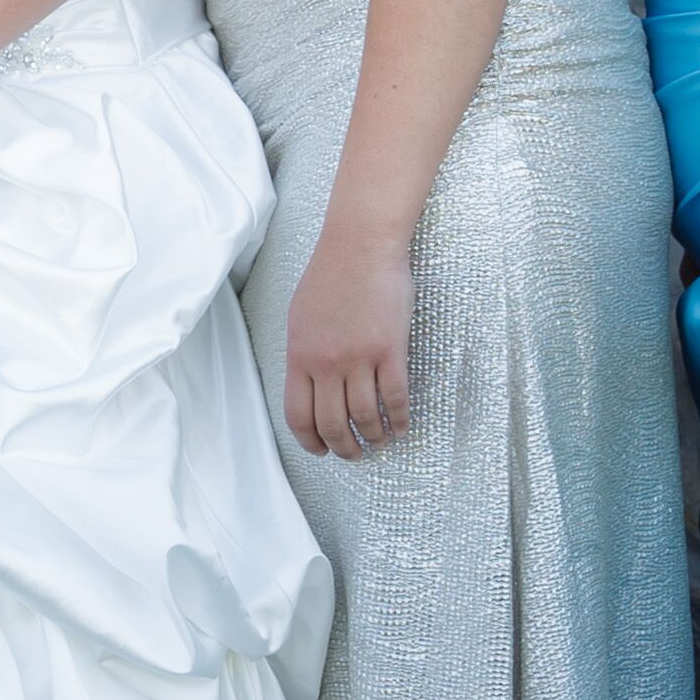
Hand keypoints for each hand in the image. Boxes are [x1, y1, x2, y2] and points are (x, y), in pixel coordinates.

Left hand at [283, 228, 416, 457]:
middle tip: (353, 454)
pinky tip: (401, 426)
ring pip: (366, 416)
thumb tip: (308, 386)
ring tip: (379, 441)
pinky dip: (399, 418)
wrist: (361, 245)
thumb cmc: (331, 275)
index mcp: (299, 356)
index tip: (321, 451)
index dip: (310, 441)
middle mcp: (326, 363)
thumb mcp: (300, 318)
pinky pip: (395, 397)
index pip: (298, 415)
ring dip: (374, 436)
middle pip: (332, 424)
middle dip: (344, 448)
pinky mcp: (389, 350)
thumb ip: (303, 354)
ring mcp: (359, 357)